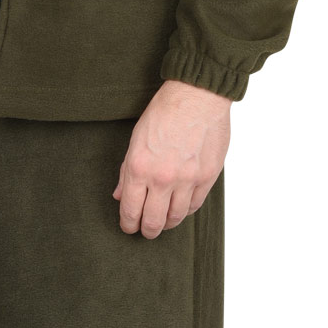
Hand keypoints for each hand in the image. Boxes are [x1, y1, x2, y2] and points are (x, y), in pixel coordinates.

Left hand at [113, 79, 230, 235]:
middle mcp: (163, 178)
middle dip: (146, 230)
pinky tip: (180, 208)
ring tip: (163, 222)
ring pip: (175, 217)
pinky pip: (195, 205)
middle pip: (153, 221)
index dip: (128, 224)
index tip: (128, 227)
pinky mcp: (207, 177)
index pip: (130, 209)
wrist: (197, 96)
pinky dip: (186, 210)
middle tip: (145, 231)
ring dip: (167, 223)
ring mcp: (187, 179)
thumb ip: (127, 171)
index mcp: (139, 167)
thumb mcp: (135, 139)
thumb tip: (120, 195)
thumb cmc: (164, 112)